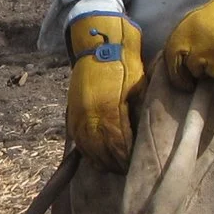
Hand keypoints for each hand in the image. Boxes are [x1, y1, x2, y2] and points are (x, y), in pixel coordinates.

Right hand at [65, 13, 143, 168]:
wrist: (99, 42)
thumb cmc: (125, 63)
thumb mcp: (138, 87)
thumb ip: (137, 112)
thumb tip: (141, 135)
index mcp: (110, 109)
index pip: (119, 145)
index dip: (127, 158)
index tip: (135, 165)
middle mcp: (91, 115)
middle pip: (102, 151)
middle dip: (115, 164)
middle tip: (126, 170)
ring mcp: (79, 114)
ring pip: (88, 148)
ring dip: (100, 160)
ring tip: (111, 168)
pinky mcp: (72, 111)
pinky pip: (77, 138)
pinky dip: (86, 150)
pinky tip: (95, 157)